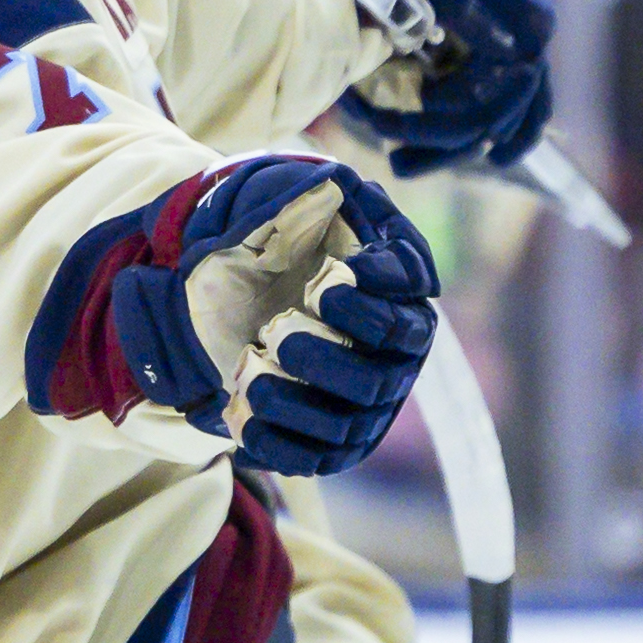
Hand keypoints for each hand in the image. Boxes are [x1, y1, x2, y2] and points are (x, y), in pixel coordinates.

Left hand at [107, 155, 438, 474]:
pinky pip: (314, 458)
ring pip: (344, 424)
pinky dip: (277, 444)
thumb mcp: (318, 213)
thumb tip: (343, 185)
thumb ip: (336, 200)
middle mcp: (394, 368)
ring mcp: (366, 411)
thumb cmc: (301, 249)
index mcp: (404, 314)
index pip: (404, 321)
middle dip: (323, 357)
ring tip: (249, 373)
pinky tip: (239, 420)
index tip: (328, 284)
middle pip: (375, 379)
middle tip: (277, 330)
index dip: (371, 308)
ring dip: (295, 402)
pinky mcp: (333, 443)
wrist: (258, 296)